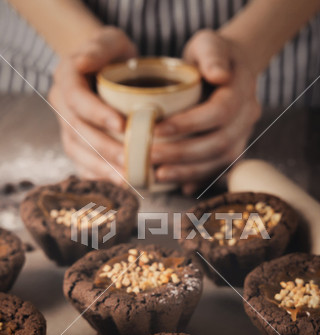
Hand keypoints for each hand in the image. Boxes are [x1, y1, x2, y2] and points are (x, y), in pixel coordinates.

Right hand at [48, 26, 136, 182]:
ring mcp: (67, 127)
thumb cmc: (114, 56)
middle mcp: (62, 106)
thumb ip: (100, 48)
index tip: (122, 125)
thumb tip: (82, 62)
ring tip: (126, 179)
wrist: (107, 70)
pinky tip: (118, 183)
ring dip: (102, 168)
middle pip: (78, 131)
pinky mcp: (76, 144)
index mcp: (67, 80)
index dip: (97, 114)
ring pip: (78, 152)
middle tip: (131, 160)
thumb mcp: (110, 41)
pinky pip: (82, 164)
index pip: (78, 99)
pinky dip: (99, 176)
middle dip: (105, 148)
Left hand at [153, 30, 260, 194]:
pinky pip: (219, 169)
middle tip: (151, 156)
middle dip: (183, 153)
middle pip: (220, 142)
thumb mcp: (209, 44)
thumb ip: (212, 55)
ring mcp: (243, 135)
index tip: (157, 130)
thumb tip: (219, 75)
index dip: (189, 124)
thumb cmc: (211, 55)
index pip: (219, 111)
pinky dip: (200, 179)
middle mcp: (247, 116)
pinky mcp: (233, 149)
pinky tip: (180, 187)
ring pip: (220, 161)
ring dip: (189, 171)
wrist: (228, 70)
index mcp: (242, 89)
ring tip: (159, 174)